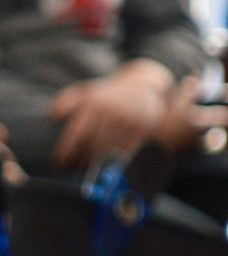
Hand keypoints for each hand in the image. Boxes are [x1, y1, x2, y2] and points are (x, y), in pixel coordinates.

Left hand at [48, 61, 174, 171]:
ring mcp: (129, 120)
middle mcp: (112, 111)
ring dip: (94, 164)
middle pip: (91, 147)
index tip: (59, 162)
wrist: (144, 87)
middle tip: (70, 168)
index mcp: (94, 102)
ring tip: (84, 167)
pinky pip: (124, 152)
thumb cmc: (107, 95)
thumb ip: (65, 102)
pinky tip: (103, 162)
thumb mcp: (85, 92)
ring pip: (108, 151)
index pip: (76, 135)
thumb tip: (54, 117)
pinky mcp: (142, 128)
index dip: (66, 152)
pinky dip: (112, 161)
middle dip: (79, 161)